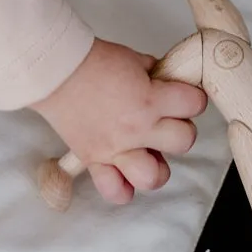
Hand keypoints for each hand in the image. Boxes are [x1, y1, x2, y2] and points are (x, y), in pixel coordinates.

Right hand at [31, 38, 205, 204]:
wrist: (57, 71)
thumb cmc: (93, 61)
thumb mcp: (134, 60)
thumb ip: (155, 75)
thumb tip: (168, 83)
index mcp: (150, 99)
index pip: (194, 104)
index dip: (192, 98)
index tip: (183, 96)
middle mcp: (137, 129)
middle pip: (184, 141)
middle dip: (179, 128)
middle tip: (165, 120)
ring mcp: (116, 149)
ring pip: (154, 177)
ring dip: (156, 164)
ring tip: (147, 151)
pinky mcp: (95, 160)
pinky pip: (115, 191)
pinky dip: (122, 187)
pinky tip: (123, 172)